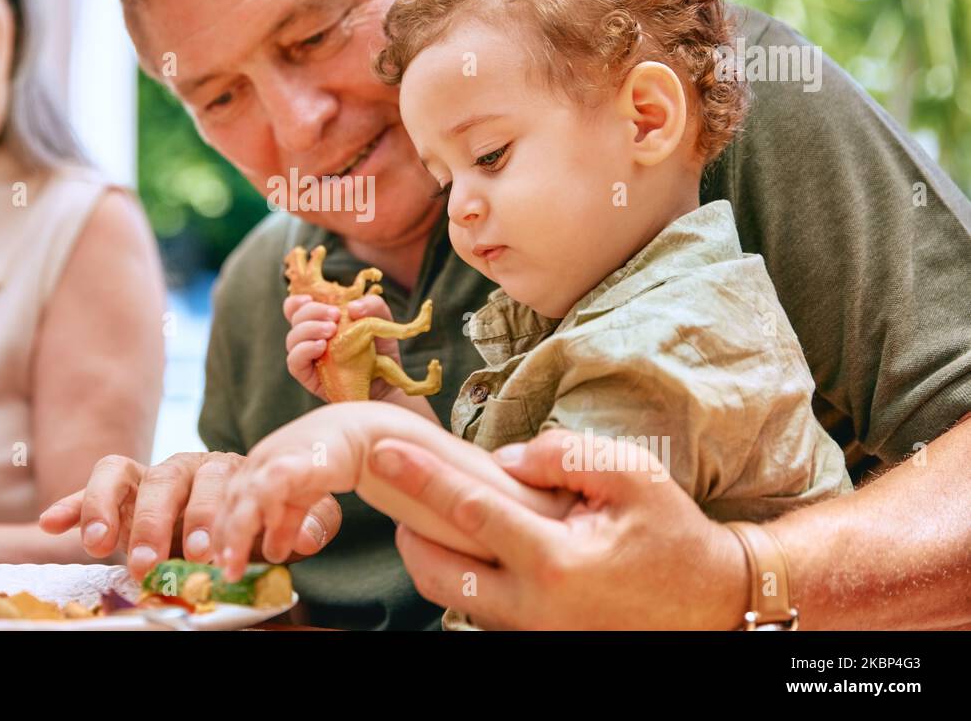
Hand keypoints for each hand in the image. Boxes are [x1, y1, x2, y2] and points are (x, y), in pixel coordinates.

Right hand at [39, 450, 342, 581]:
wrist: (234, 509)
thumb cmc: (258, 517)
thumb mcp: (286, 522)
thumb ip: (304, 523)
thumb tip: (309, 535)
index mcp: (227, 469)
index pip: (218, 483)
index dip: (210, 517)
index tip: (205, 554)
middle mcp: (185, 466)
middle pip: (168, 479)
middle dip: (157, 522)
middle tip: (151, 562)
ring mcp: (149, 476)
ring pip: (125, 475)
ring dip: (109, 508)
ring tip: (100, 545)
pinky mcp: (120, 491)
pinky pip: (93, 489)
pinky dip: (74, 503)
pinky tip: (53, 523)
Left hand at [211, 408, 364, 580]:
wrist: (360, 431)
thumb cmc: (330, 460)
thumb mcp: (302, 499)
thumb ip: (286, 525)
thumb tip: (272, 553)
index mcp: (255, 472)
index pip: (227, 506)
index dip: (221, 537)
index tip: (221, 566)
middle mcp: (258, 464)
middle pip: (228, 504)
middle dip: (222, 540)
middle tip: (221, 573)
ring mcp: (274, 459)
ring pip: (244, 497)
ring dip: (235, 532)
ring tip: (231, 563)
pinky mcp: (297, 460)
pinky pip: (272, 485)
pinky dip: (266, 509)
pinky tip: (268, 532)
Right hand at [283, 293, 404, 402]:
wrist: (387, 383)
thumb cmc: (381, 351)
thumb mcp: (382, 321)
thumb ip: (373, 305)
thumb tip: (352, 307)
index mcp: (322, 321)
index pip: (297, 309)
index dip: (297, 302)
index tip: (310, 298)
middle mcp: (311, 338)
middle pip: (295, 319)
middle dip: (312, 312)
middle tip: (335, 316)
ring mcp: (309, 358)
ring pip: (292, 339)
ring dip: (309, 329)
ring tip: (331, 331)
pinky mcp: (309, 377)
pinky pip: (294, 362)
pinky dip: (304, 350)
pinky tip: (321, 347)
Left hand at [367, 428, 747, 628]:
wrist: (710, 605)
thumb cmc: (672, 535)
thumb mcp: (632, 476)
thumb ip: (564, 455)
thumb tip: (503, 459)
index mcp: (556, 563)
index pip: (468, 512)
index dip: (420, 478)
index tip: (382, 451)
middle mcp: (534, 608)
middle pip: (437, 573)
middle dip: (406, 528)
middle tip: (395, 487)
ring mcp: (531, 633)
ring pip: (451, 598)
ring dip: (431, 555)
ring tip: (427, 512)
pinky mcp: (534, 641)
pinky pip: (478, 610)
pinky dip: (462, 576)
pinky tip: (468, 542)